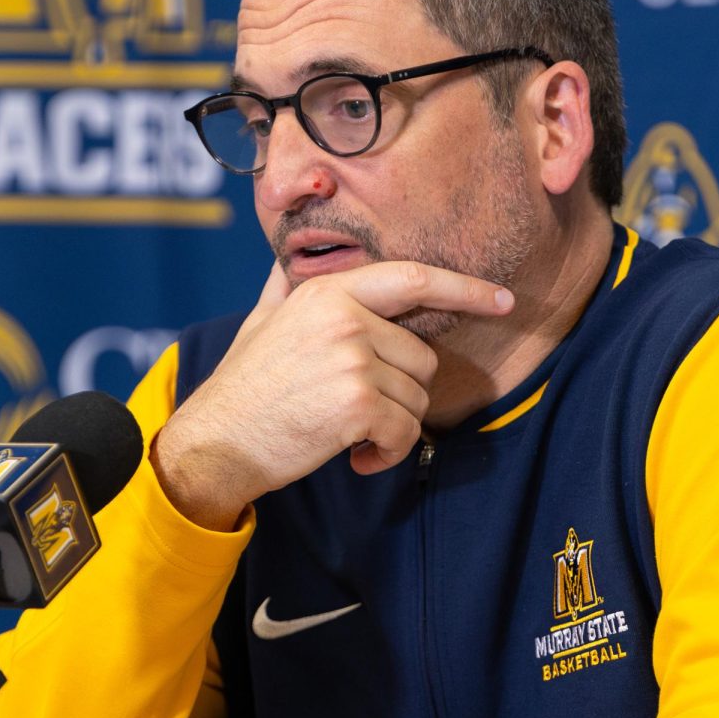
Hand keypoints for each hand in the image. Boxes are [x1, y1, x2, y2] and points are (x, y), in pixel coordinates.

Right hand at [152, 260, 513, 527]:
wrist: (215, 442)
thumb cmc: (244, 385)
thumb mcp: (262, 321)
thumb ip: (284, 286)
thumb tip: (285, 258)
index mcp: (329, 292)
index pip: (413, 279)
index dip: (465, 289)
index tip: (503, 300)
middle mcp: (345, 317)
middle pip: (422, 358)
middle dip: (400, 393)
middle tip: (356, 412)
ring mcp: (354, 358)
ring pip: (417, 399)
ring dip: (393, 428)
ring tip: (348, 434)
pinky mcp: (358, 403)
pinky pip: (406, 433)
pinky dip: (388, 455)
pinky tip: (355, 458)